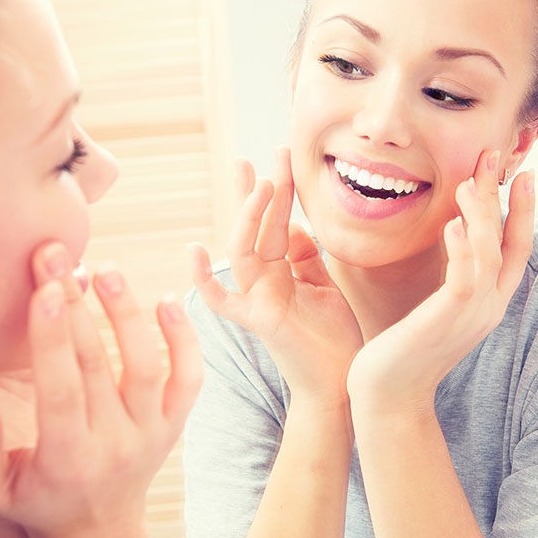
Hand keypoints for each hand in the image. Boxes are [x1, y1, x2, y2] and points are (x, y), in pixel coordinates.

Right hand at [0, 242, 202, 537]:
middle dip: (75, 306)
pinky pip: (188, 379)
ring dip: (128, 314)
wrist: (97, 533)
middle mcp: (115, 445)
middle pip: (98, 365)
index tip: (42, 288)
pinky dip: (184, 340)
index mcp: (67, 459)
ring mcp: (152, 435)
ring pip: (147, 366)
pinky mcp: (173, 426)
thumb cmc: (35, 503)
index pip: (61, 389)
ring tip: (106, 270)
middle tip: (57, 256)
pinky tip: (167, 302)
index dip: (51, 337)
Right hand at [189, 147, 361, 405]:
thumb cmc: (334, 339)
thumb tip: (295, 226)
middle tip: (258, 155)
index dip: (275, 191)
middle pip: (254, 228)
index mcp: (280, 271)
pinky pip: (223, 300)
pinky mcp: (259, 320)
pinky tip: (194, 250)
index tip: (278, 156)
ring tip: (262, 183)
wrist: (343, 383)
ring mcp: (257, 299)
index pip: (274, 222)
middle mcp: (264, 281)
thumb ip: (306, 258)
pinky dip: (205, 279)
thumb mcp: (323, 287)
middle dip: (257, 191)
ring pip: (243, 250)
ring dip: (250, 216)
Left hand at [348, 151, 534, 411]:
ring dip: (481, 215)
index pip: (515, 249)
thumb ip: (448, 278)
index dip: (522, 211)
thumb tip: (451, 241)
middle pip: (509, 243)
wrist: (388, 397)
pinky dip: (462, 248)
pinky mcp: (447, 320)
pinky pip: (464, 277)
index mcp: (485, 303)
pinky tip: (451, 223)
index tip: (520, 173)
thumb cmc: (402, 352)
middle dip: (505, 198)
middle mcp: (488, 307)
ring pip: (489, 254)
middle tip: (496, 157)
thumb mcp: (433, 309)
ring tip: (468, 182)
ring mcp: (472, 315)